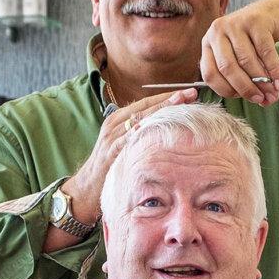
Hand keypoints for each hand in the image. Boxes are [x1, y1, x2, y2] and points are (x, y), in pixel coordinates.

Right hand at [62, 89, 196, 223]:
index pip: (146, 103)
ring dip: (162, 110)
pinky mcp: (110, 150)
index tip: (188, 92)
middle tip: (191, 93)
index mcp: (118, 119)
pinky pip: (128, 138)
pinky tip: (158, 123)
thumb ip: (138, 133)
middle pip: (145, 107)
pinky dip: (142, 130)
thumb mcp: (124, 144)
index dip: (167, 96)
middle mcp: (114, 124)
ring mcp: (111, 136)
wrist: (87, 186)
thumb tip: (164, 125)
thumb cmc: (109, 165)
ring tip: (181, 103)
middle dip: (169, 99)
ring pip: (139, 118)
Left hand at [200, 0, 278, 105]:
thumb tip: (258, 101)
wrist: (272, 11)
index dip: (225, 90)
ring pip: (246, 61)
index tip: (241, 98)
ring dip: (261, 81)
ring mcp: (235, 25)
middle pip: (227, 68)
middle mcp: (217, 32)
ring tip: (272, 94)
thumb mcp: (237, 54)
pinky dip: (273, 70)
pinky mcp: (255, 22)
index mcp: (207, 44)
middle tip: (260, 100)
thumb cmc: (252, 39)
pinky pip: (265, 52)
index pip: (209, 74)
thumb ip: (240, 75)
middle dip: (245, 88)